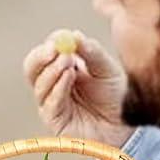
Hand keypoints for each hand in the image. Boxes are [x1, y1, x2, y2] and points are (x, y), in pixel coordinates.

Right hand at [22, 30, 131, 146]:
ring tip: (68, 63)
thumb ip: (92, 53)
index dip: (49, 45)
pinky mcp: (54, 121)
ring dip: (52, 71)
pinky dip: (57, 88)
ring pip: (39, 85)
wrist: (126, 124)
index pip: (45, 54)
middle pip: (32, 68)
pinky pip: (49, 103)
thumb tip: (75, 35)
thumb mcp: (107, 69)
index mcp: (63, 68)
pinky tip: (69, 77)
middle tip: (54, 49)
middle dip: (40, 57)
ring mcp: (51, 103)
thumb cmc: (117, 96)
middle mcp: (53, 84)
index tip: (58, 39)